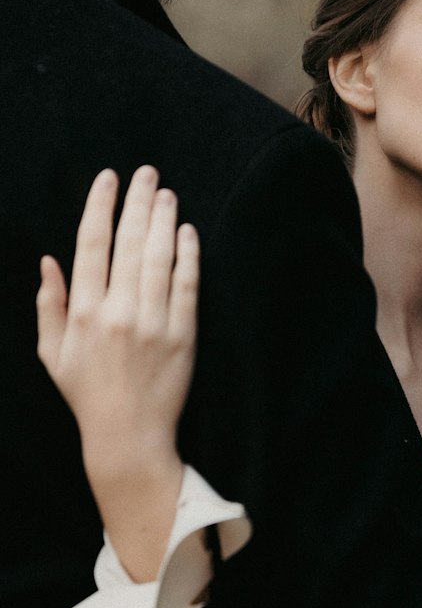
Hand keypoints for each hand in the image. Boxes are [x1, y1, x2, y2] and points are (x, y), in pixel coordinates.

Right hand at [37, 166, 199, 579]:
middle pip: (129, 242)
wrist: (128, 435)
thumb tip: (48, 260)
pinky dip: (188, 254)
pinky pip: (187, 284)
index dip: (99, 207)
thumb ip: (49, 305)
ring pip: (159, 257)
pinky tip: (187, 230)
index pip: (91, 245)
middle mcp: (117, 312)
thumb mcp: (52, 354)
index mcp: (82, 313)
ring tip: (167, 192)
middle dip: (137, 202)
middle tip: (146, 172)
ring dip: (163, 219)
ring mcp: (153, 322)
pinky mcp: (183, 333)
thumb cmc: (87, 393)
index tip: (108, 179)